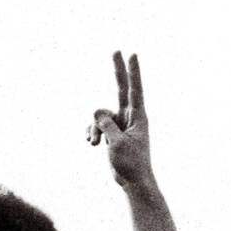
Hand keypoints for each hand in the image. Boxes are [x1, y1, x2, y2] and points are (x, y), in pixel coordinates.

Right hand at [88, 52, 154, 190]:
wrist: (132, 181)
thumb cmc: (131, 163)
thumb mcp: (117, 142)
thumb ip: (106, 123)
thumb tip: (97, 113)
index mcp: (138, 117)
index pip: (135, 89)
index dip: (132, 72)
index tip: (132, 54)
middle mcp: (129, 117)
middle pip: (120, 89)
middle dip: (117, 70)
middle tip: (115, 49)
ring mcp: (119, 124)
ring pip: (99, 115)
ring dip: (94, 128)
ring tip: (96, 144)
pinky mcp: (111, 133)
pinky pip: (96, 125)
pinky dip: (92, 132)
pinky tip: (92, 144)